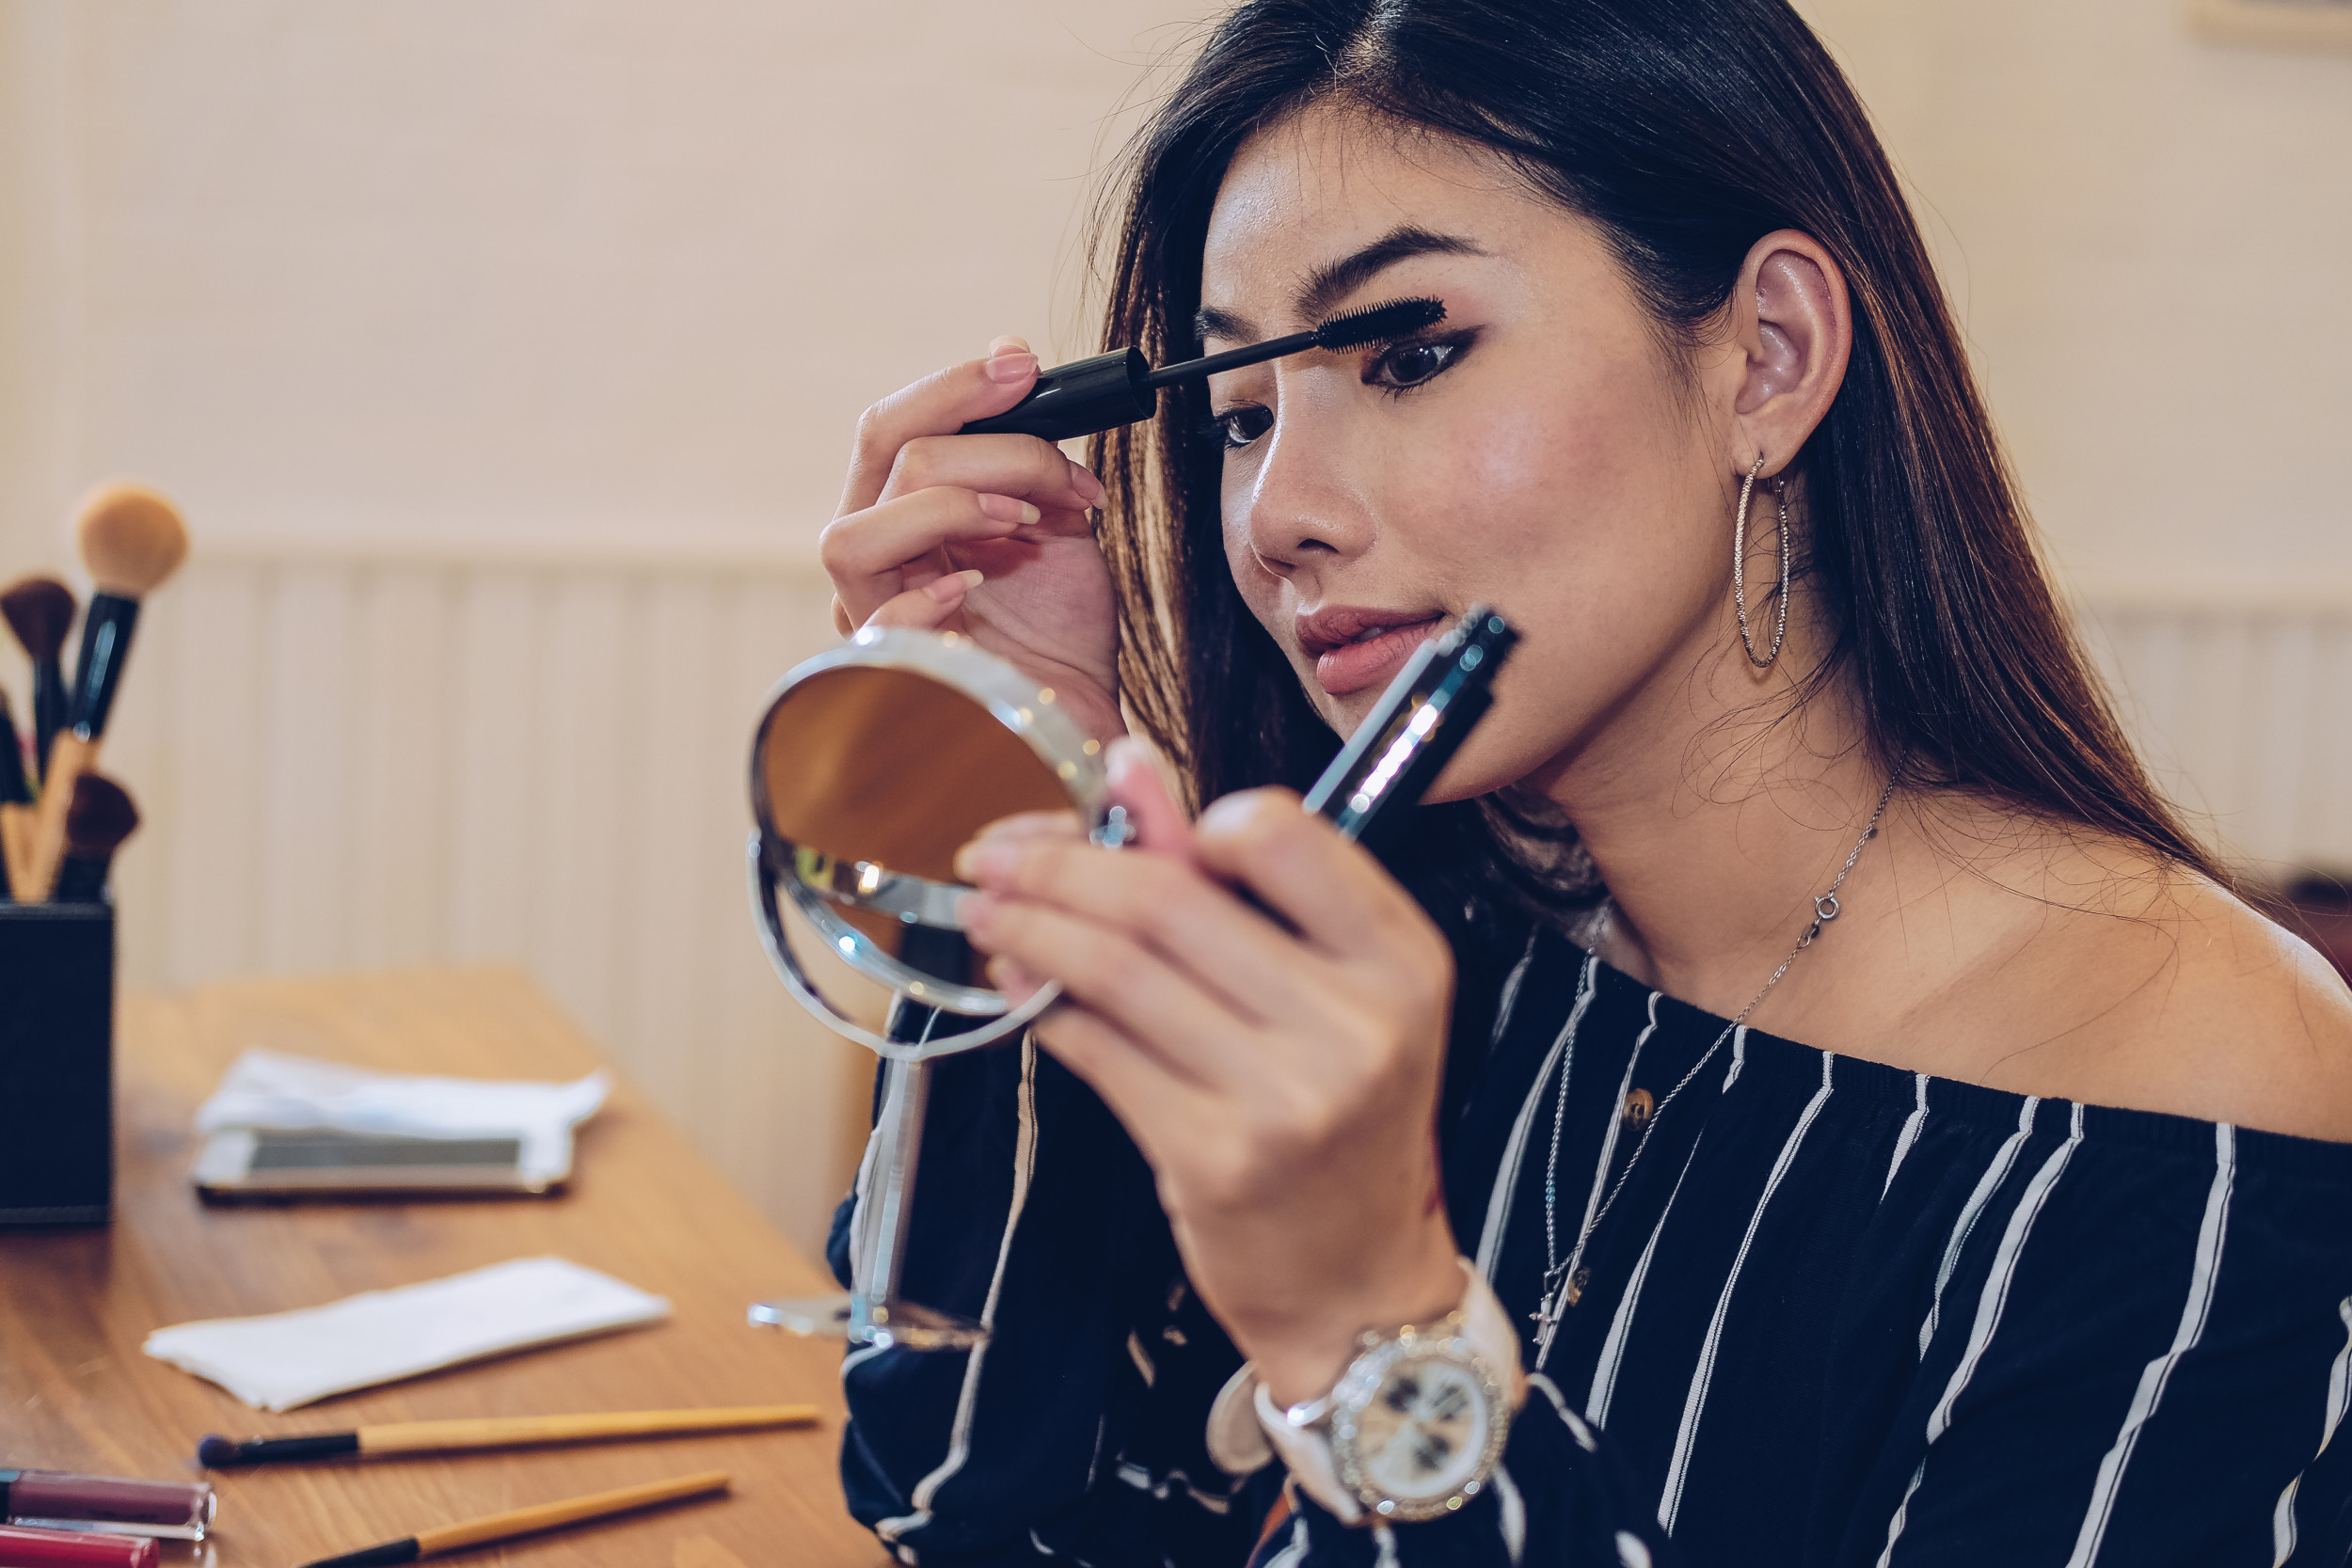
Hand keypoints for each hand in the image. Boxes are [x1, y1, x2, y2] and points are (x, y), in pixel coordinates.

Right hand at [822, 336, 1122, 742]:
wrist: (1077, 714)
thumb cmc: (1058, 629)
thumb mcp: (1053, 522)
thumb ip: (1028, 463)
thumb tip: (1020, 377)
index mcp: (904, 509)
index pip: (895, 427)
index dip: (954, 386)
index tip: (1022, 361)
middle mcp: (874, 553)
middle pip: (882, 453)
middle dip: (972, 425)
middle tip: (1045, 431)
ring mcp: (870, 610)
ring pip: (863, 528)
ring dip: (953, 504)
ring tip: (1026, 521)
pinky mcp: (889, 669)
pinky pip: (877, 620)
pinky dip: (926, 595)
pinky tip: (977, 585)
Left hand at [955, 745, 1466, 1404]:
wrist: (1359, 1281)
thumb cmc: (1341, 1116)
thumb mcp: (1327, 987)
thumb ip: (1235, 875)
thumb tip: (1130, 764)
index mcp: (1399, 957)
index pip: (1281, 836)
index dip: (1184, 818)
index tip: (1120, 819)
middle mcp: (1355, 1023)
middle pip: (1168, 902)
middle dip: (1059, 865)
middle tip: (995, 853)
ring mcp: (1286, 1098)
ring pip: (1118, 973)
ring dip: (1031, 929)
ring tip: (988, 909)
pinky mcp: (1214, 1158)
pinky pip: (1098, 1053)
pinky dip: (1044, 1006)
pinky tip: (1019, 984)